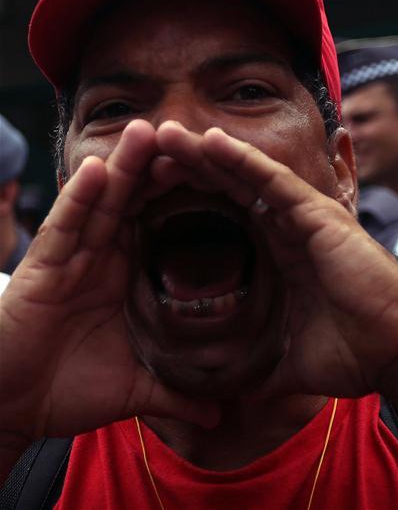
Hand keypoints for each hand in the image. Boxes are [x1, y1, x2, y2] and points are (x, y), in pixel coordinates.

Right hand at [0, 121, 216, 450]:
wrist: (10, 412)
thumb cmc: (68, 391)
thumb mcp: (138, 389)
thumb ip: (178, 393)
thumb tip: (221, 412)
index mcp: (130, 276)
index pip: (167, 227)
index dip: (195, 200)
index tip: (231, 176)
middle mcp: (103, 259)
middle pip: (139, 202)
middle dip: (164, 168)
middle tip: (194, 133)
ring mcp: (72, 260)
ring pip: (104, 203)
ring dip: (126, 167)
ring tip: (150, 130)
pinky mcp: (42, 270)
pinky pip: (65, 228)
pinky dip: (80, 199)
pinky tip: (98, 170)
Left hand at [153, 121, 397, 397]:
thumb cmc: (353, 355)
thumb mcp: (285, 364)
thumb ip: (254, 369)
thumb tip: (221, 398)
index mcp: (281, 257)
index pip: (227, 219)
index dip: (188, 202)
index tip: (145, 192)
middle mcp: (291, 231)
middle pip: (230, 189)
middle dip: (189, 169)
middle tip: (144, 150)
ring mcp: (307, 221)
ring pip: (247, 176)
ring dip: (205, 153)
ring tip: (165, 132)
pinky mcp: (322, 219)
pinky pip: (274, 182)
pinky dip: (242, 159)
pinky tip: (210, 140)